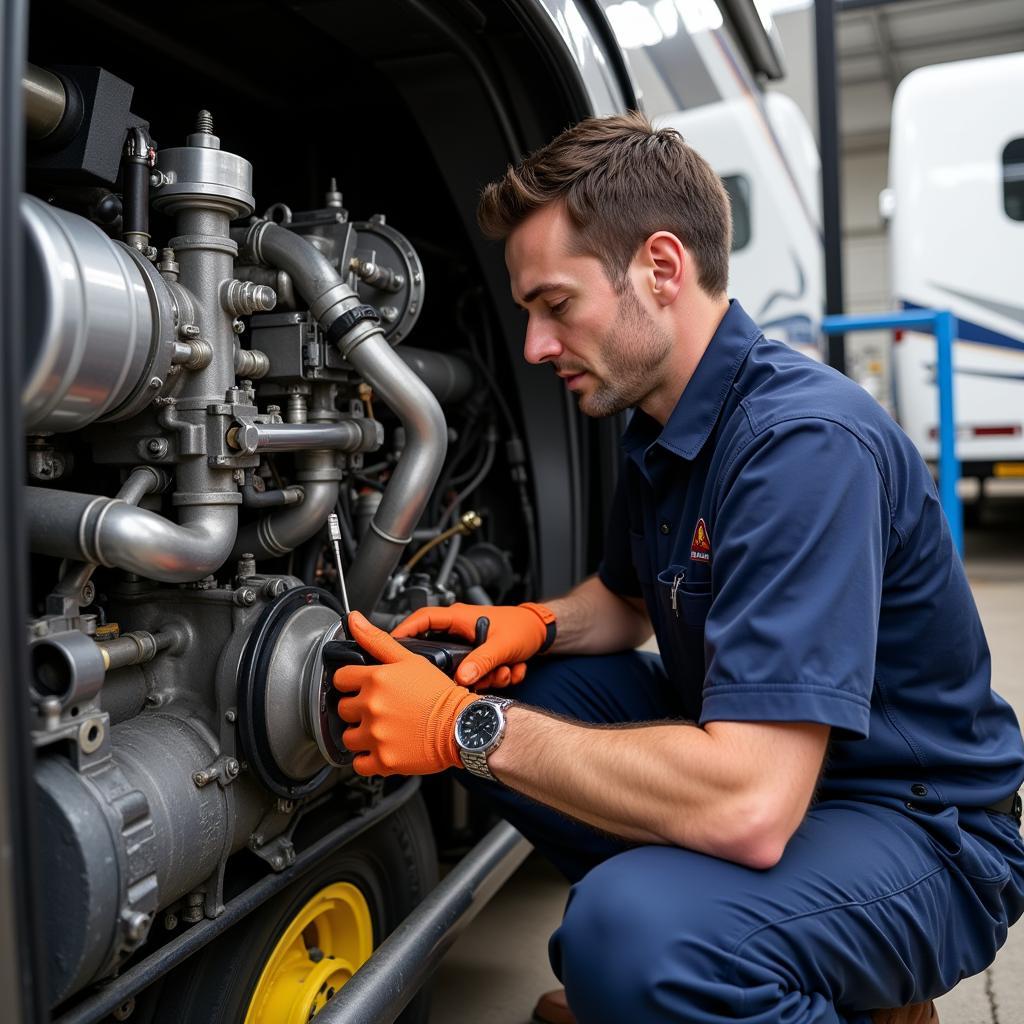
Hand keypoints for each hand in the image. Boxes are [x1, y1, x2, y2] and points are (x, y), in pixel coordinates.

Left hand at [334, 610, 477, 776]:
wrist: (462, 725)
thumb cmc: (440, 694)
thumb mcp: (410, 659)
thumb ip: (378, 640)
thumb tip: (354, 620)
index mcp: (376, 679)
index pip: (340, 679)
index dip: (350, 682)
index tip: (361, 688)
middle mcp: (372, 707)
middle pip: (342, 709)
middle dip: (356, 709)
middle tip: (377, 710)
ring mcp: (377, 735)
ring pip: (348, 737)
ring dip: (360, 735)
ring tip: (380, 730)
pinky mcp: (383, 760)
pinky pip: (359, 764)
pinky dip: (367, 759)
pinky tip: (381, 748)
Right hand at [391, 602, 555, 687]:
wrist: (543, 632)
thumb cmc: (523, 627)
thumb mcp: (502, 645)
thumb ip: (482, 662)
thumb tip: (462, 677)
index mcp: (460, 617)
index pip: (422, 618)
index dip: (403, 630)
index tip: (390, 646)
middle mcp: (461, 629)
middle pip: (442, 654)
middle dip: (464, 671)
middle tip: (481, 676)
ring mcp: (469, 644)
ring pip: (463, 669)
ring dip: (487, 676)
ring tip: (504, 670)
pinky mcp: (478, 657)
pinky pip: (477, 673)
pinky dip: (495, 676)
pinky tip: (510, 668)